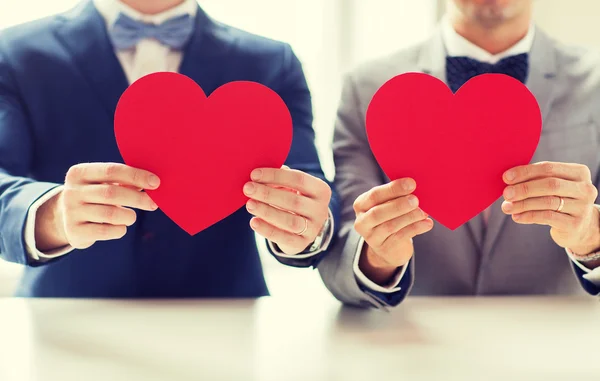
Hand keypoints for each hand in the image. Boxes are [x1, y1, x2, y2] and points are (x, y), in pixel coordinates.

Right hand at [35, 163, 159, 250]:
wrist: (66, 219)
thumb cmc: (95, 196)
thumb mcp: (104, 184)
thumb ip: (125, 181)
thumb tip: (153, 183)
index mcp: (80, 173)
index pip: (112, 171)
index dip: (136, 176)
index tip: (156, 182)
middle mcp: (72, 191)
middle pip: (112, 193)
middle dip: (137, 198)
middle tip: (153, 204)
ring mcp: (71, 212)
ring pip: (110, 214)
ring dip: (129, 216)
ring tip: (131, 216)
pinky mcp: (74, 231)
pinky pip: (105, 231)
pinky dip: (120, 230)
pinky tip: (120, 227)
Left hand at [243, 166, 331, 254]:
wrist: (304, 227)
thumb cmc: (293, 199)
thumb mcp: (291, 187)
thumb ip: (279, 180)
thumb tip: (259, 177)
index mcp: (320, 190)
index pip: (299, 179)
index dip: (276, 176)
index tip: (254, 174)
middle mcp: (320, 210)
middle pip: (293, 201)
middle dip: (268, 193)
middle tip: (248, 188)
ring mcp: (313, 229)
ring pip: (290, 221)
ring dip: (267, 212)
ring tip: (249, 204)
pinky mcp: (302, 243)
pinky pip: (284, 238)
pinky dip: (267, 230)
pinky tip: (254, 222)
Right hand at [353, 178, 432, 284]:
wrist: (389, 246)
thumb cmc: (390, 217)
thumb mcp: (388, 204)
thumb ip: (396, 195)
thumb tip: (413, 186)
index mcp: (361, 205)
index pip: (374, 195)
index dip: (393, 189)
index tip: (411, 183)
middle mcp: (362, 222)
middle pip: (378, 213)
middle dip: (398, 205)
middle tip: (416, 200)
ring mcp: (372, 237)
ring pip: (390, 226)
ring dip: (409, 217)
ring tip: (423, 212)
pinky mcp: (384, 248)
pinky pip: (400, 237)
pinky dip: (416, 228)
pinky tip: (427, 223)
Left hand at [501, 161, 599, 254]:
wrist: (578, 227)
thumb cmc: (559, 200)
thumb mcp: (552, 187)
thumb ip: (535, 180)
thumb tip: (508, 179)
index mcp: (579, 172)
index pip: (549, 168)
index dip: (525, 172)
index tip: (506, 178)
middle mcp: (585, 188)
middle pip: (550, 184)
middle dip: (524, 188)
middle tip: (506, 193)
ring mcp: (582, 207)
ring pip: (548, 202)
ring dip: (523, 204)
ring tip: (506, 207)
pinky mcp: (575, 224)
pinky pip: (547, 217)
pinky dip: (529, 216)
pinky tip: (516, 217)